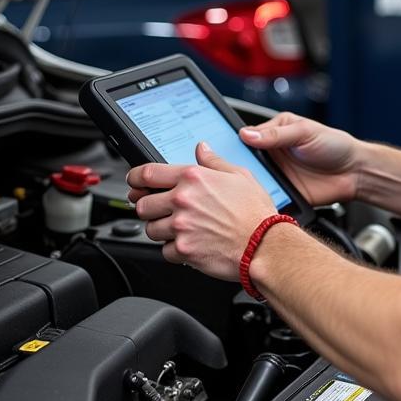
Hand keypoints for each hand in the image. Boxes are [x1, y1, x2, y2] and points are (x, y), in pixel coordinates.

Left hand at [126, 142, 277, 279]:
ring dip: (161, 230)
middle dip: (149, 208)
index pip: (146, 173)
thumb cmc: (256, 213)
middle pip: (142, 204)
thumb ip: (214, 161)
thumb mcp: (240, 176)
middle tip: (162, 211)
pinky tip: (191, 244)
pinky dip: (174, 250)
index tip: (134, 183)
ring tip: (181, 229)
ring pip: (150, 229)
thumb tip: (201, 149)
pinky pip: (164, 251)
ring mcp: (181, 227)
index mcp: (193, 178)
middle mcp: (183, 200)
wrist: (266, 245)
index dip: (134, 178)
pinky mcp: (183, 250)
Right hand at [239, 112, 361, 205]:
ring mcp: (276, 175)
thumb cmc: (335, 145)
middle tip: (227, 170)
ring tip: (239, 186)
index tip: (219, 148)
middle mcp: (271, 154)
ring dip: (245, 184)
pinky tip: (256, 199)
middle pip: (243, 161)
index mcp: (273, 133)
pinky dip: (259, 200)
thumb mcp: (305, 132)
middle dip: (234, 166)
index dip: (232, 143)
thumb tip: (247, 134)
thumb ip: (276, 134)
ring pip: (251, 181)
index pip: (244, 137)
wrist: (354, 172)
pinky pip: (266, 198)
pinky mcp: (283, 194)